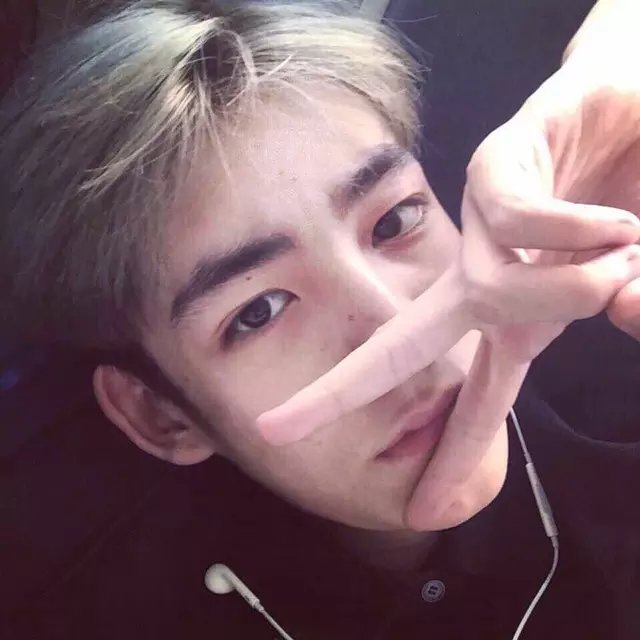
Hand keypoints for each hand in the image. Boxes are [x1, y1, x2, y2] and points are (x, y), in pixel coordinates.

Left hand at [256, 0, 639, 453]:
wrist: (630, 111)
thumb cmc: (627, 199)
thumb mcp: (628, 276)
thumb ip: (627, 298)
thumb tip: (625, 307)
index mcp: (510, 316)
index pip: (473, 396)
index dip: (451, 457)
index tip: (417, 516)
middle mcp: (481, 276)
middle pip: (400, 347)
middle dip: (338, 392)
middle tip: (273, 432)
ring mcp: (478, 224)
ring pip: (486, 290)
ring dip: (569, 287)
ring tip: (625, 247)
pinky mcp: (494, 164)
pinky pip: (517, 221)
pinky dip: (580, 230)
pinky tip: (616, 219)